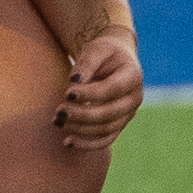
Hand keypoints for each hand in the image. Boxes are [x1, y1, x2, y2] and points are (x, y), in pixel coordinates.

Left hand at [53, 26, 143, 154]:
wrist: (114, 60)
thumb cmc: (104, 52)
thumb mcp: (96, 49)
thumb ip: (86, 63)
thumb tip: (74, 82)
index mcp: (133, 76)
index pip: (111, 89)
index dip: (90, 94)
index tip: (68, 92)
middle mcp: (135, 98)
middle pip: (108, 113)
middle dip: (82, 115)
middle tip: (59, 111)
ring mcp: (128, 114)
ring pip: (105, 129)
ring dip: (80, 129)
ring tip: (57, 121)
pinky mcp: (119, 124)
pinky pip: (105, 139)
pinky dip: (87, 144)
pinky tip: (67, 142)